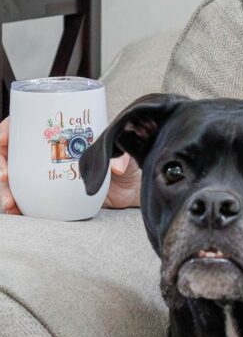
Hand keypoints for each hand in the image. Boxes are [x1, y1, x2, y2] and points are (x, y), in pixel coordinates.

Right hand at [0, 114, 140, 213]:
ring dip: (5, 190)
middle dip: (1, 164)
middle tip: (5, 176)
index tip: (3, 141)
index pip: (24, 123)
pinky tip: (16, 212)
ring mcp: (47, 174)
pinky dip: (18, 207)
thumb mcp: (125, 148)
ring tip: (10, 202)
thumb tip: (116, 168)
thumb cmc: (129, 157)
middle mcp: (48, 151)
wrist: (136, 185)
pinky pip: (27, 200)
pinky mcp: (51, 196)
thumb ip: (122, 155)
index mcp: (60, 131)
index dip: (8, 131)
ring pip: (14, 179)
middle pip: (11, 153)